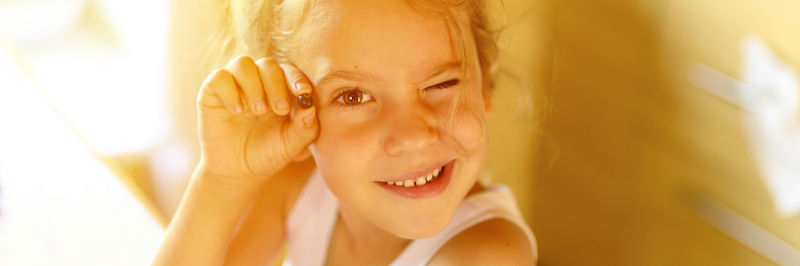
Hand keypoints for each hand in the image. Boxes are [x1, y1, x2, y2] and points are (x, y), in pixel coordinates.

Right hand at [195, 56, 317, 183]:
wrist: (237, 172)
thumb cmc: (267, 154)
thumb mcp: (291, 145)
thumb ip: (305, 127)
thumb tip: (310, 107)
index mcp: (280, 89)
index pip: (289, 72)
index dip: (296, 78)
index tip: (303, 92)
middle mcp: (257, 82)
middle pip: (268, 65)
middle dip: (277, 85)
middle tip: (280, 109)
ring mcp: (234, 85)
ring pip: (243, 63)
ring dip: (254, 85)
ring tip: (259, 110)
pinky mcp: (212, 92)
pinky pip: (219, 77)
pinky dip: (230, 91)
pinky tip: (237, 111)